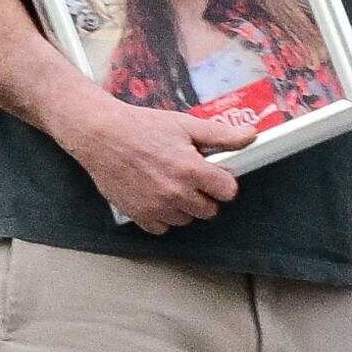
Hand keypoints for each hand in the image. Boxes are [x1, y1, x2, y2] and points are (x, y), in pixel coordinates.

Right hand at [66, 97, 240, 232]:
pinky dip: (163, 216)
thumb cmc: (142, 127)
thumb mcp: (184, 124)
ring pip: (187, 220)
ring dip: (184, 206)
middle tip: (190, 177)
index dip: (223, 181)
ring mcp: (157, 208)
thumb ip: (220, 134)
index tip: (214, 173)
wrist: (101, 136)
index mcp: (192, 170)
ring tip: (170, 183)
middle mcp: (176, 193)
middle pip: (209, 210)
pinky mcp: (140, 216)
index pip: (228, 191)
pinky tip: (156, 196)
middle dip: (204, 195)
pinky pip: (163, 227)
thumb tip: (250, 136)